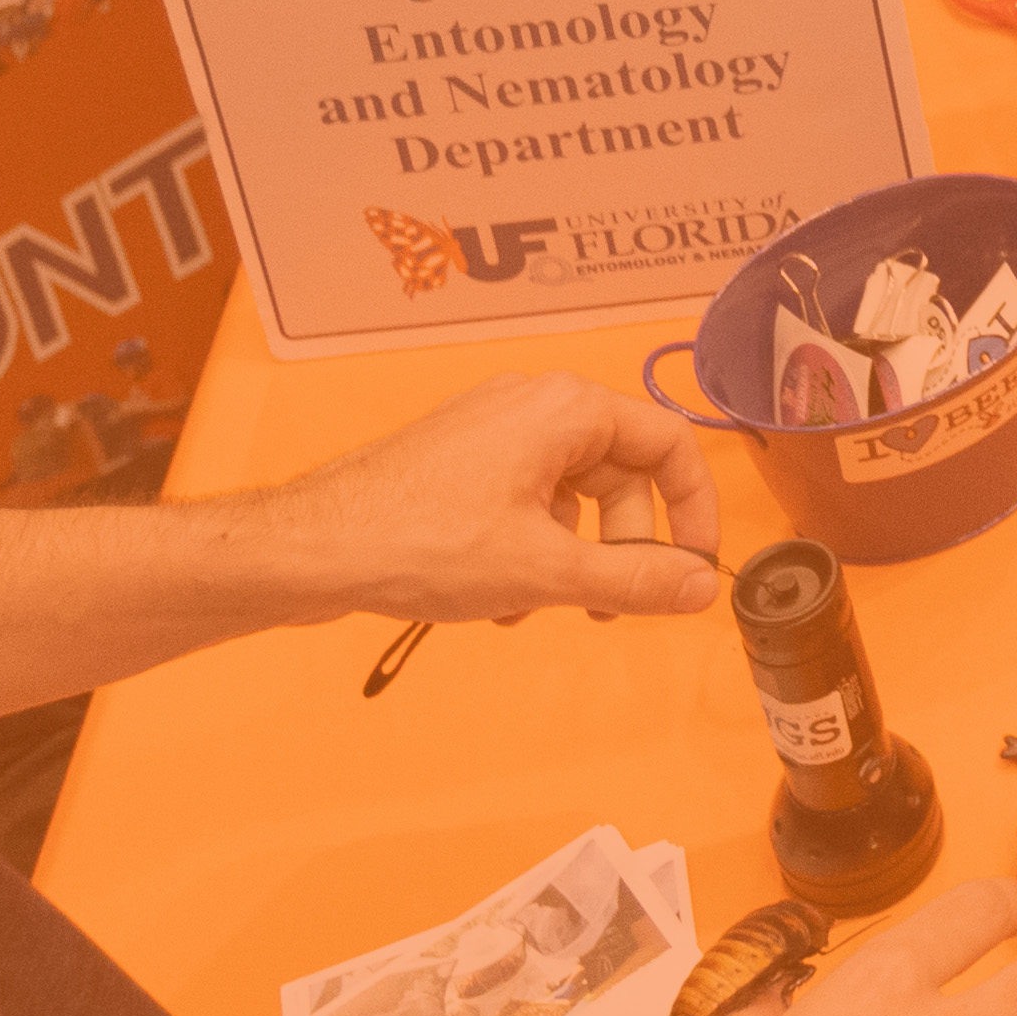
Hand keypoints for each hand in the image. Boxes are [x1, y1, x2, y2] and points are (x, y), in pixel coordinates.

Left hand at [263, 373, 728, 626]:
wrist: (312, 548)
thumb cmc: (423, 542)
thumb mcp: (547, 570)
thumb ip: (635, 580)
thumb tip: (704, 588)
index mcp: (567, 410)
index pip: (669, 444)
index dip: (693, 510)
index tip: (694, 568)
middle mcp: (534, 406)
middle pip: (619, 477)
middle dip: (620, 549)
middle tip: (610, 608)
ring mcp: (492, 432)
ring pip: (569, 498)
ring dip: (568, 560)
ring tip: (534, 609)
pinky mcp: (459, 461)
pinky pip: (525, 502)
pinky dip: (527, 551)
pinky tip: (496, 601)